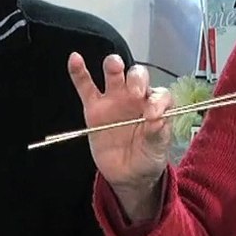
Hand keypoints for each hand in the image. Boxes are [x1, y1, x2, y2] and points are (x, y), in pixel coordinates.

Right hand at [68, 53, 172, 220]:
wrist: (129, 176)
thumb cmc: (148, 156)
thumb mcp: (157, 148)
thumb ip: (158, 133)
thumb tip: (157, 120)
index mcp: (156, 104)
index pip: (160, 93)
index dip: (158, 101)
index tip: (153, 115)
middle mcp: (136, 97)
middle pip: (137, 76)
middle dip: (137, 79)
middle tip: (135, 92)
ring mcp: (114, 100)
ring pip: (113, 74)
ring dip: (114, 67)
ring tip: (114, 66)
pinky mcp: (94, 108)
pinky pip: (85, 87)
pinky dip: (79, 73)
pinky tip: (75, 59)